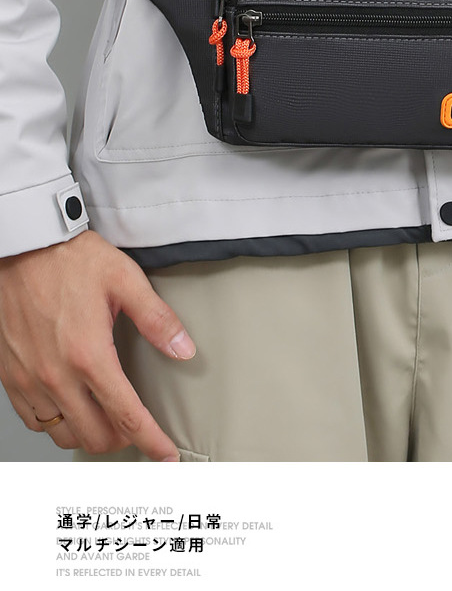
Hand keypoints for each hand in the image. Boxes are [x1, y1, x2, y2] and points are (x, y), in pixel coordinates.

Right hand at [0, 228, 195, 458]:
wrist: (24, 246)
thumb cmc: (70, 259)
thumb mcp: (125, 280)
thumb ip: (157, 319)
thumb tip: (183, 348)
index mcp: (89, 355)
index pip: (128, 417)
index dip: (152, 442)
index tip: (166, 456)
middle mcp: (57, 375)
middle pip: (96, 436)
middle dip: (124, 440)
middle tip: (140, 429)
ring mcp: (30, 380)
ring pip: (64, 435)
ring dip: (90, 434)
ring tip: (108, 420)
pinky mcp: (12, 376)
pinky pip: (35, 421)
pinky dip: (57, 424)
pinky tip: (72, 409)